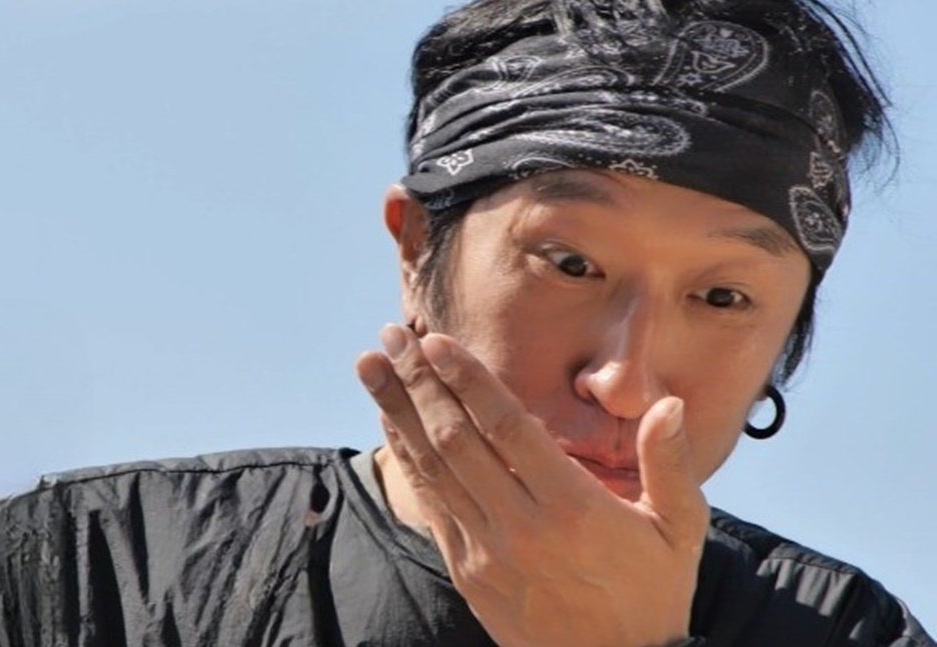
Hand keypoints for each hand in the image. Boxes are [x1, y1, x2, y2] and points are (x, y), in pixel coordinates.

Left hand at [355, 324, 708, 646]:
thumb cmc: (652, 595)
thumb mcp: (680, 530)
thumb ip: (669, 464)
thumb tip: (670, 405)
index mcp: (572, 505)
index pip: (506, 427)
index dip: (466, 380)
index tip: (435, 341)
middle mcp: (520, 524)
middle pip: (455, 438)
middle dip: (417, 381)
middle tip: (390, 334)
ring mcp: (487, 550)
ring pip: (432, 468)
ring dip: (397, 412)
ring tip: (370, 366)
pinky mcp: (468, 570)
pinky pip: (430, 504)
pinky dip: (406, 459)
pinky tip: (391, 425)